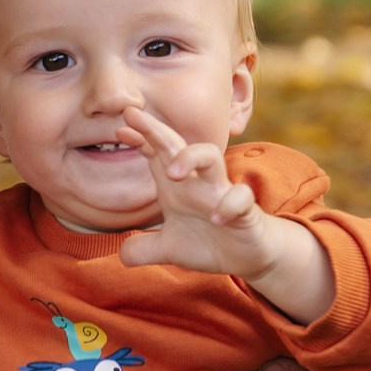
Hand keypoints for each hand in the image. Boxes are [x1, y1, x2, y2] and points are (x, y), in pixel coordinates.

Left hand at [114, 107, 276, 281]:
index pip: (158, 153)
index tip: (120, 128)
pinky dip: (230, 204)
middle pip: (178, 146)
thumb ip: (144, 249)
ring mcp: (222, 193)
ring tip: (172, 173)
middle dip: (156, 130)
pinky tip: (217, 218)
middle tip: (132, 115)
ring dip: (191, 157)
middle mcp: (199, 183)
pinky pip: (241, 197)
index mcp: (179, 187)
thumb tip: (122, 254)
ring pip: (212, 157)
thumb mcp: (170, 249)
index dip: (141, 138)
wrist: (250, 255)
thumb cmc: (210, 242)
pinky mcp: (245, 210)